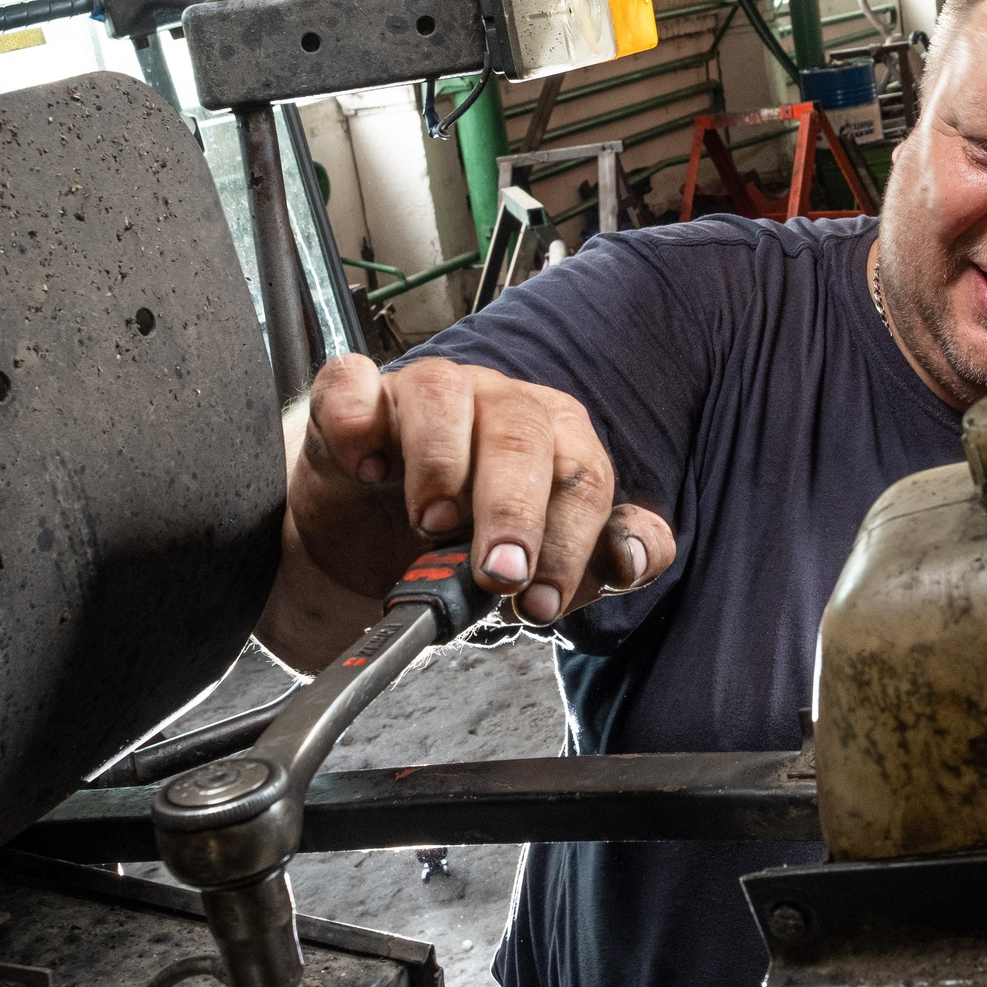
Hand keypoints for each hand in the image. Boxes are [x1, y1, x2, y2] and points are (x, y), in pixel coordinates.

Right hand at [276, 354, 674, 647]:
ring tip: (431, 524)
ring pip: (443, 396)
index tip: (540, 600)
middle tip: (498, 575)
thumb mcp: (533, 565)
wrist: (363, 541)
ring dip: (441, 465)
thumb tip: (633, 561)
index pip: (584, 476)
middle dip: (514, 511)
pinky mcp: (355, 397)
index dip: (568, 542)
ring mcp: (426, 391)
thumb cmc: (457, 544)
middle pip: (522, 435)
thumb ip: (595, 564)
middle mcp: (497, 403)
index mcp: (557, 438)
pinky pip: (354, 385)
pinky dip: (358, 422)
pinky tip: (367, 470)